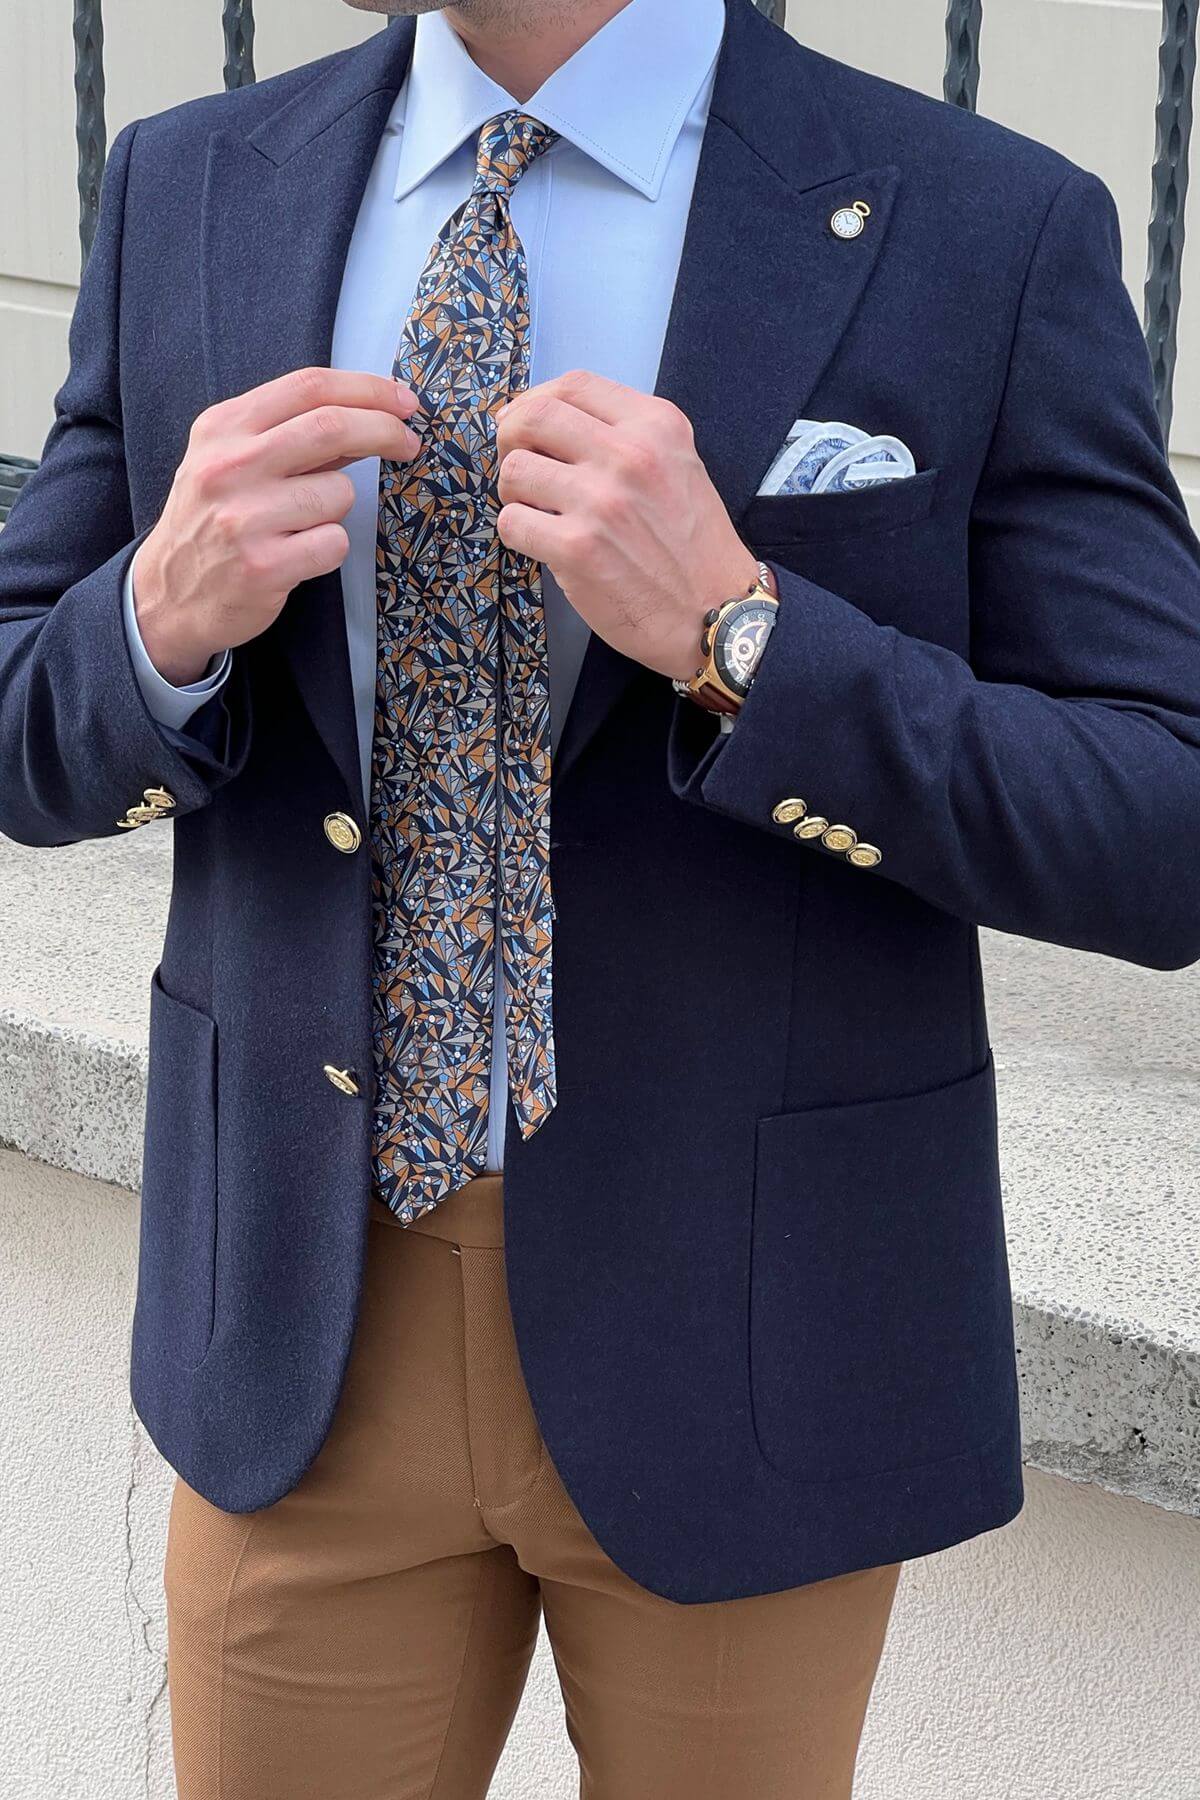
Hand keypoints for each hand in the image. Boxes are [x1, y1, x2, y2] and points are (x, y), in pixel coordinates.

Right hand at [133, 367, 422, 685]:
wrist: (168, 592)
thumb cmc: (214, 519)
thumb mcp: (234, 459)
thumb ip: (294, 433)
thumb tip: (372, 412)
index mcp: (223, 427)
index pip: (308, 387)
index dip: (367, 389)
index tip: (403, 402)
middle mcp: (229, 466)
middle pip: (331, 427)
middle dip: (384, 430)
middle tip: (409, 443)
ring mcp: (244, 517)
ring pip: (338, 493)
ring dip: (339, 506)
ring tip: (304, 523)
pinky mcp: (263, 566)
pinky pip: (334, 543)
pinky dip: (330, 547)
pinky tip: (299, 554)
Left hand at [495, 370, 758, 681]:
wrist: (717, 614)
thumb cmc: (693, 547)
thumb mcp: (679, 465)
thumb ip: (626, 437)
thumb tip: (546, 421)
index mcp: (656, 426)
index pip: (574, 385)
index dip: (536, 400)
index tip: (527, 425)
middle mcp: (630, 455)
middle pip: (533, 415)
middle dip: (511, 438)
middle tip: (519, 467)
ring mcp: (601, 502)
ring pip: (515, 470)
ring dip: (514, 493)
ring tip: (537, 512)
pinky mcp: (577, 549)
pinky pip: (512, 523)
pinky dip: (518, 534)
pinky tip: (543, 544)